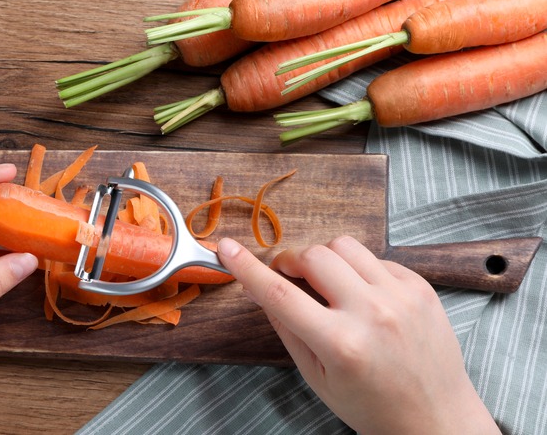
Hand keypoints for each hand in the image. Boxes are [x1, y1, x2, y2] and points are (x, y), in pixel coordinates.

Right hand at [216, 236, 499, 434]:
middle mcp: (372, 314)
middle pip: (313, 256)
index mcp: (341, 344)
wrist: (436, 417)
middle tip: (288, 276)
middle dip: (291, 260)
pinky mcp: (420, 287)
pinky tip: (360, 294)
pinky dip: (358, 269)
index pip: (280, 294)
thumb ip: (286, 328)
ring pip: (344, 246)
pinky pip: (375, 257)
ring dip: (324, 258)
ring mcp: (401, 297)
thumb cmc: (371, 406)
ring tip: (327, 284)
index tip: (227, 248)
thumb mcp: (316, 377)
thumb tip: (259, 288)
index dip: (247, 268)